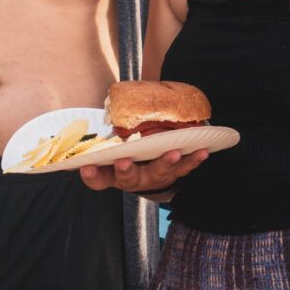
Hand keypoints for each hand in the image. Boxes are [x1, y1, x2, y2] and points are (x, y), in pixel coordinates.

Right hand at [78, 148, 208, 193]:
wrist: (152, 174)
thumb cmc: (128, 155)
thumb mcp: (113, 149)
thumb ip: (106, 138)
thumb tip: (100, 109)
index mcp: (113, 173)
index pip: (98, 179)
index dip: (91, 175)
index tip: (86, 167)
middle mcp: (133, 179)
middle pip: (128, 179)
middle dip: (126, 170)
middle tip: (124, 161)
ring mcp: (154, 178)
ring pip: (158, 174)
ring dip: (165, 163)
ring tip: (173, 153)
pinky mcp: (173, 174)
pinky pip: (184, 169)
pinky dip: (193, 160)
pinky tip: (203, 151)